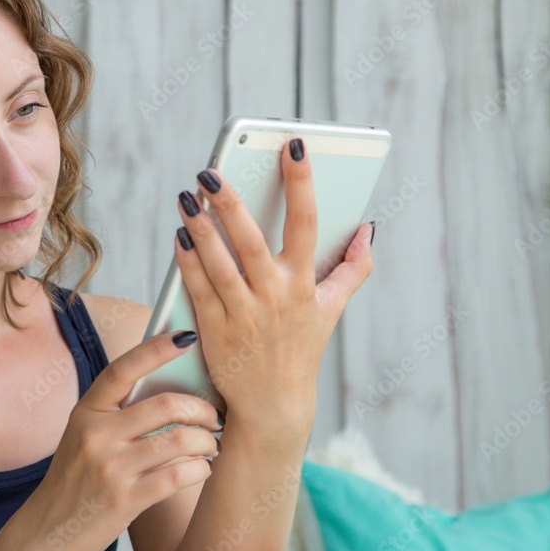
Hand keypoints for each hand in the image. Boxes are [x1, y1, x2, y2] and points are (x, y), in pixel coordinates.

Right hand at [26, 329, 222, 550]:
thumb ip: (118, 413)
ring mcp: (110, 468)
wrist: (48, 532)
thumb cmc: (76, 479)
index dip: (155, 349)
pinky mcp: (125, 499)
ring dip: (206, 440)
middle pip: (164, 404)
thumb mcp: (85, 437)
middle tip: (214, 414)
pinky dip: (200, 469)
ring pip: (179, 439)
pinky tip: (201, 468)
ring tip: (211, 444)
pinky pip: (179, 475)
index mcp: (86, 411)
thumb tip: (175, 389)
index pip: (123, 369)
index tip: (185, 337)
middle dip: (201, 407)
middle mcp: (96, 434)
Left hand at [174, 137, 373, 441]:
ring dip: (201, 228)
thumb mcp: (332, 309)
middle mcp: (275, 297)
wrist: (274, 405)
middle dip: (230, 203)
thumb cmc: (302, 348)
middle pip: (251, 240)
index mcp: (305, 284)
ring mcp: (243, 314)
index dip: (301, 182)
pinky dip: (187, 261)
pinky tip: (179, 236)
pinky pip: (197, 288)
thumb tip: (370, 228)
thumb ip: (353, 267)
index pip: (307, 223)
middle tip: (210, 171)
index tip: (293, 145)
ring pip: (219, 263)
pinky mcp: (214, 330)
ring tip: (188, 196)